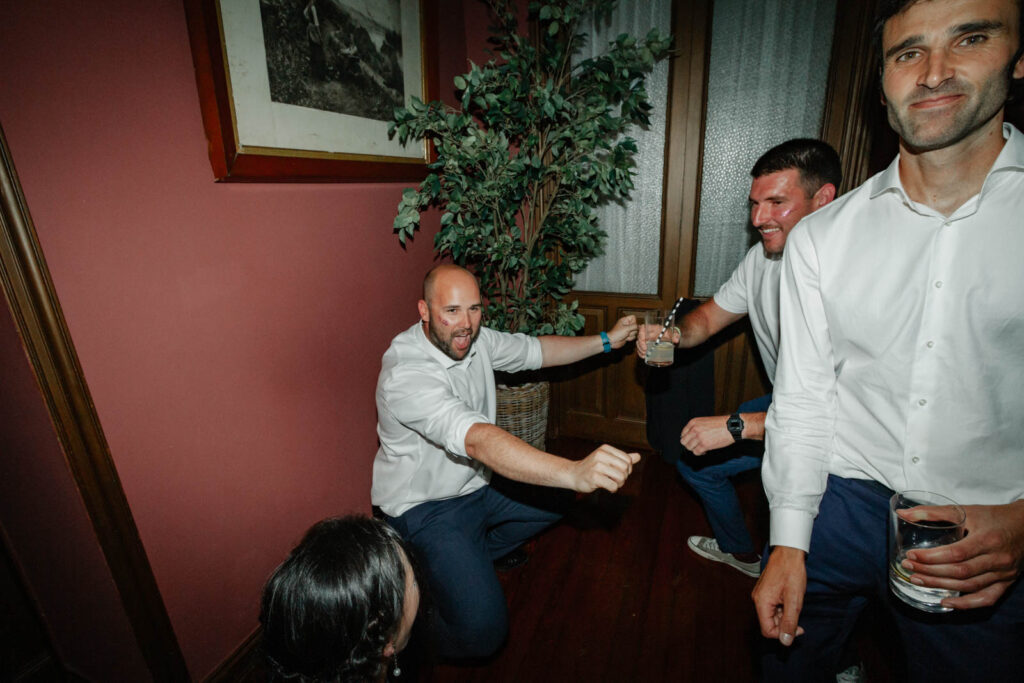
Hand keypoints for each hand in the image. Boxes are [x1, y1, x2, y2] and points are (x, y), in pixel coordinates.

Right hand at [568, 444, 640, 492]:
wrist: (573, 475)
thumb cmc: (592, 468)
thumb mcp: (607, 459)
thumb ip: (622, 458)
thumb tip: (638, 456)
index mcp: (605, 449)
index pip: (628, 459)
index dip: (627, 469)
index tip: (619, 472)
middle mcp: (601, 455)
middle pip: (625, 468)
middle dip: (624, 477)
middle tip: (616, 479)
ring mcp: (596, 466)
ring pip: (620, 477)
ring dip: (618, 484)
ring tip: (611, 483)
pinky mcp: (593, 477)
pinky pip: (613, 486)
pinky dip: (612, 489)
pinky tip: (607, 487)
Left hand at [607, 315, 637, 347]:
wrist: (612, 341)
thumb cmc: (616, 334)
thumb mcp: (626, 328)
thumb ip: (634, 326)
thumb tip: (640, 326)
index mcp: (625, 320)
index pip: (633, 317)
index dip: (634, 322)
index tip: (631, 325)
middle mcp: (627, 324)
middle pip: (636, 325)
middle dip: (633, 330)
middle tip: (627, 332)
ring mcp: (628, 330)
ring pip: (635, 332)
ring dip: (631, 335)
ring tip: (625, 335)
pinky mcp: (628, 335)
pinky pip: (634, 336)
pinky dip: (630, 338)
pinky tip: (625, 338)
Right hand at [634, 323, 679, 357]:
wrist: (672, 338)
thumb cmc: (672, 335)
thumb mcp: (674, 334)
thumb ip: (676, 336)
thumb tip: (676, 340)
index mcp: (653, 328)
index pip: (642, 328)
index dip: (641, 335)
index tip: (645, 343)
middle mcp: (648, 333)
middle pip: (639, 337)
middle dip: (640, 345)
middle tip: (645, 351)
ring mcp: (646, 339)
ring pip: (638, 343)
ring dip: (640, 350)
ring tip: (644, 355)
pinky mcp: (646, 344)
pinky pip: (640, 348)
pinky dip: (640, 352)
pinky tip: (643, 356)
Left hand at [681, 415, 733, 454]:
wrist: (732, 426)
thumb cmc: (721, 424)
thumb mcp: (705, 421)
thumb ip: (696, 427)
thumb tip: (690, 437)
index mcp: (693, 422)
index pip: (683, 434)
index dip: (688, 439)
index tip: (693, 441)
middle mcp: (694, 429)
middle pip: (684, 442)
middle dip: (690, 445)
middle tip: (697, 446)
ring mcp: (699, 437)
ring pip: (689, 448)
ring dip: (695, 449)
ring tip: (702, 448)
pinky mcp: (704, 445)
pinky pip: (696, 452)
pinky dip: (700, 453)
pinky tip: (706, 451)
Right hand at [752, 546, 806, 645]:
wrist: (789, 552)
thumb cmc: (791, 571)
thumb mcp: (794, 600)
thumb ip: (789, 621)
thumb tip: (786, 641)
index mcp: (762, 602)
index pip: (767, 630)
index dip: (783, 634)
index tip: (798, 628)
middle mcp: (758, 599)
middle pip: (769, 624)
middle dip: (784, 624)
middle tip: (798, 615)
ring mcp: (761, 595)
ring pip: (771, 616)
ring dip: (784, 615)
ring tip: (794, 603)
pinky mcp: (765, 592)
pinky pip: (772, 607)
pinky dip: (782, 608)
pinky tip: (789, 599)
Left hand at [899, 500, 1023, 608]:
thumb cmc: (994, 516)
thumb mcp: (966, 510)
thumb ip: (934, 512)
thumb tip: (903, 513)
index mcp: (988, 539)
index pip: (956, 553)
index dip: (931, 557)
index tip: (911, 556)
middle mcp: (997, 559)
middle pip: (960, 572)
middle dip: (930, 572)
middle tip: (909, 568)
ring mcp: (1004, 573)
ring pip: (970, 586)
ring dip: (941, 586)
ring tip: (918, 581)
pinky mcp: (1007, 582)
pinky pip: (987, 598)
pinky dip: (966, 604)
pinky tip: (946, 602)